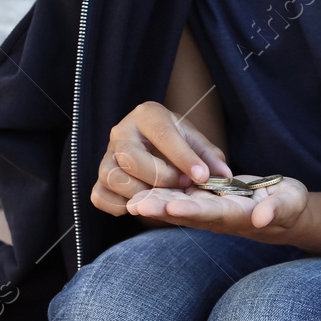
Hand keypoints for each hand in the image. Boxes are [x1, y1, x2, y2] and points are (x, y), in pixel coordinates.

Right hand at [91, 101, 230, 216]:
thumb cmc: (176, 141)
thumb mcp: (195, 142)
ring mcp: (106, 156)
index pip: (162, 135)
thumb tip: (223, 175)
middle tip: (182, 185)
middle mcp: (121, 132)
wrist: (151, 144)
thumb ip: (210, 157)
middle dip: (161, 177)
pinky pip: (99, 196)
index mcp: (147, 115)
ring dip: (141, 193)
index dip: (183, 158)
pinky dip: (119, 205)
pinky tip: (141, 203)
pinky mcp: (98, 179)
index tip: (202, 176)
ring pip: (114, 178)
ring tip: (161, 196)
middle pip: (132, 158)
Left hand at [125, 175, 309, 240]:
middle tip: (137, 205)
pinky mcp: (208, 201)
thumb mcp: (290, 205)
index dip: (193, 210)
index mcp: (240, 216)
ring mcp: (212, 210)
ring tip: (131, 201)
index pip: (213, 213)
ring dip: (157, 204)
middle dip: (163, 210)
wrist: (284, 212)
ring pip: (180, 207)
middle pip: (188, 213)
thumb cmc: (290, 207)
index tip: (172, 208)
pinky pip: (182, 199)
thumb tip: (262, 218)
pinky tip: (142, 192)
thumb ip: (276, 210)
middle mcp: (220, 217)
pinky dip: (163, 196)